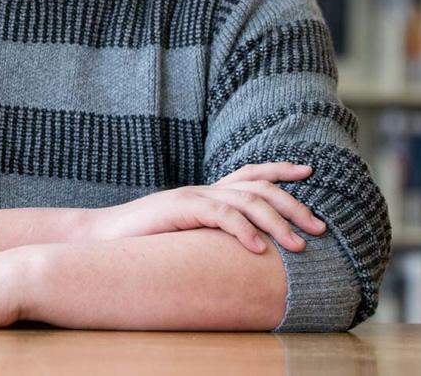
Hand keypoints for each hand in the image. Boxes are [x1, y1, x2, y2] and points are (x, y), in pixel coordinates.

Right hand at [86, 161, 325, 252]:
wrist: (101, 237)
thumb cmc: (143, 241)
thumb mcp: (185, 235)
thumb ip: (211, 234)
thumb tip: (245, 250)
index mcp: (207, 193)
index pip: (250, 174)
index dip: (280, 170)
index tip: (309, 172)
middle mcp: (204, 189)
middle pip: (259, 187)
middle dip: (294, 205)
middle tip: (319, 228)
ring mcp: (193, 197)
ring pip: (247, 201)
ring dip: (278, 223)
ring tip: (298, 246)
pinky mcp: (181, 208)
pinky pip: (221, 216)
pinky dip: (244, 232)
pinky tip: (259, 250)